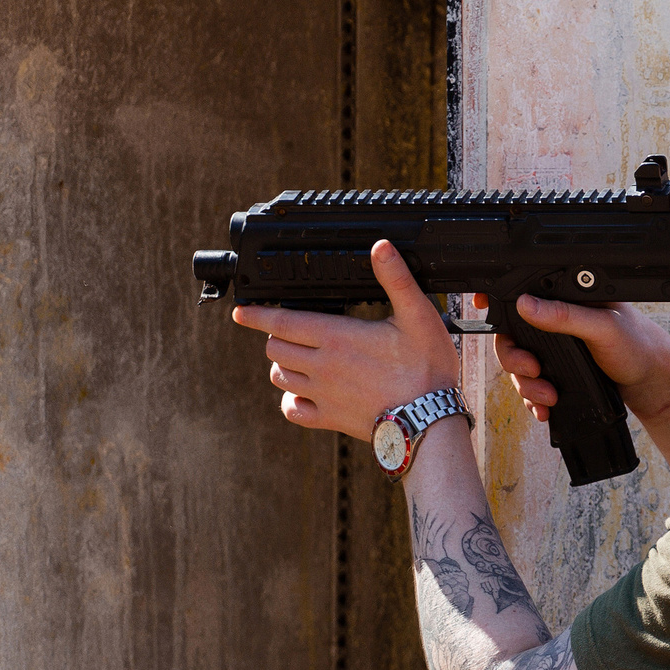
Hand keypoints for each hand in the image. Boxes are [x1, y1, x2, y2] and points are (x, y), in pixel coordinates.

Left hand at [233, 240, 458, 436]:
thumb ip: (396, 279)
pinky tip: (301, 394)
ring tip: (294, 357)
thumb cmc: (426, 368)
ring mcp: (323, 395)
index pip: (282, 322)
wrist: (428, 421)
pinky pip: (292, 410)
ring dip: (282, 364)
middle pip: (275, 348)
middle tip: (287, 330)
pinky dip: (290, 400)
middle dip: (275, 336)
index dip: (257, 315)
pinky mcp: (329, 419)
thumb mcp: (418, 315)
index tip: (241, 312)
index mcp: (337, 336)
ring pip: (279, 377)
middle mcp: (322, 365)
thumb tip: (381, 248)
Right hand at [482, 295, 669, 425]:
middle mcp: (556, 320)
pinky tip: (544, 410)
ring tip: (547, 399)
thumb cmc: (638, 346)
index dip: (498, 298)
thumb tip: (526, 304)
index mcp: (566, 297)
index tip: (483, 308)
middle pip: (512, 336)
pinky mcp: (558, 371)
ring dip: (526, 386)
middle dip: (516, 360)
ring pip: (519, 365)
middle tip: (533, 372)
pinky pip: (531, 385)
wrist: (653, 384)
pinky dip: (533, 400)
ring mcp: (555, 347)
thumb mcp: (603, 327)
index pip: (524, 291)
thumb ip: (566, 316)